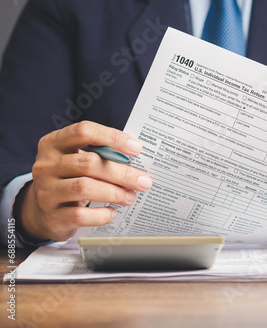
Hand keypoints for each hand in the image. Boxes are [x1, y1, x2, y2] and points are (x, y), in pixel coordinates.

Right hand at [14, 121, 151, 241]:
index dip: (112, 137)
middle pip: (88, 163)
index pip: (84, 131)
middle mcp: (46, 165)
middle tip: (143, 181)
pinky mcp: (52, 215)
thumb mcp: (78, 159)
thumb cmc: (70, 178)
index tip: (136, 148)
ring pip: (84, 187)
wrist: (43, 210)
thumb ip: (101, 154)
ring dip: (114, 193)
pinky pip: (80, 215)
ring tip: (131, 197)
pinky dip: (101, 214)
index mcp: (54, 143)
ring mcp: (46, 191)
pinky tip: (112, 212)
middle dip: (122, 173)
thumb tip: (136, 158)